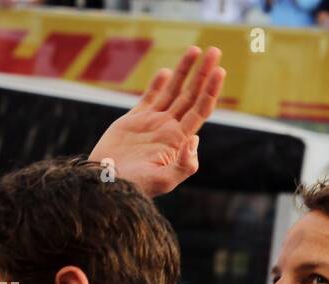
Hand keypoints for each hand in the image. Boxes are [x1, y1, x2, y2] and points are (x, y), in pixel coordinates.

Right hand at [88, 46, 224, 198]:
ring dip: (184, 71)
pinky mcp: (135, 120)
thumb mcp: (164, 181)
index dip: (210, 90)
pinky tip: (167, 72)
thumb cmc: (136, 187)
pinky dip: (159, 85)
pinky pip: (150, 98)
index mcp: (179, 140)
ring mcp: (153, 123)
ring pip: (173, 91)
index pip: (200, 110)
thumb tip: (195, 141)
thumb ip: (184, 165)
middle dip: (203, 73)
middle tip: (215, 51)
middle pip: (191, 95)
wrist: (107, 184)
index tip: (220, 71)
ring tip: (196, 50)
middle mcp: (169, 129)